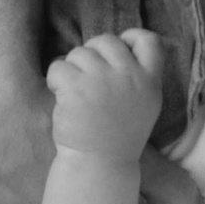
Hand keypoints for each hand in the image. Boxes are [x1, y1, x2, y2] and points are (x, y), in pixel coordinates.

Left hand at [46, 30, 164, 163]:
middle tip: (89, 80)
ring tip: (76, 94)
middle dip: (92, 55)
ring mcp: (101, 80)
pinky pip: (58, 66)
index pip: (148, 40)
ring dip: (72, 69)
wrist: (99, 165)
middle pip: (106, 41)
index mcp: (149, 81)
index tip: (120, 52)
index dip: (130, 38)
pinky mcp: (75, 87)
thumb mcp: (145, 104)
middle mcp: (128, 76)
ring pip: (78, 52)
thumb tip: (122, 43)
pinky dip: (55, 80)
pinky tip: (62, 97)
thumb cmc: (118, 135)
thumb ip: (139, 76)